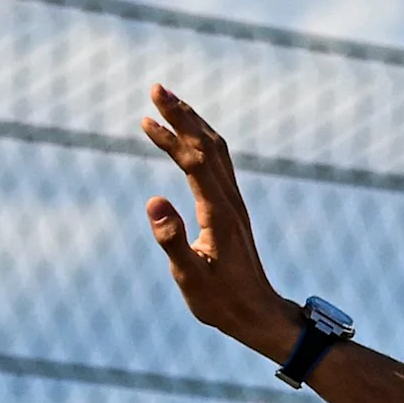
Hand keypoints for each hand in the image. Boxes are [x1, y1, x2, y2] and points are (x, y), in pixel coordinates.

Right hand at [140, 83, 297, 354]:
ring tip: (168, 102)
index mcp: (218, 213)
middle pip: (208, 145)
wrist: (258, 315)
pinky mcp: (232, 209)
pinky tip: (187, 138)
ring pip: (216, 151)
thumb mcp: (190, 277)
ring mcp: (234, 203)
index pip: (193, 163)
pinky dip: (200, 142)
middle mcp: (230, 201)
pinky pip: (218, 164)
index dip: (171, 137)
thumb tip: (154, 202)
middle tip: (156, 88)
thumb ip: (171, 240)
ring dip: (193, 123)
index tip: (146, 116)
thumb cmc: (222, 302)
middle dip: (182, 115)